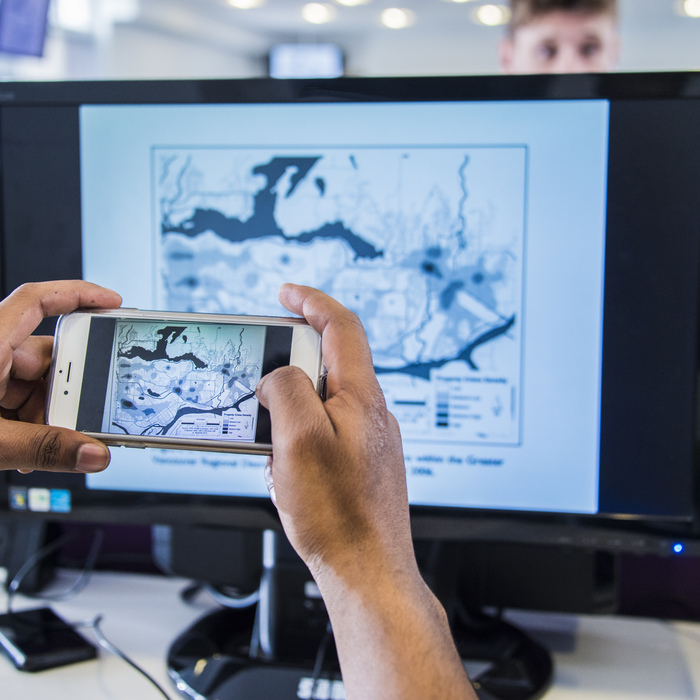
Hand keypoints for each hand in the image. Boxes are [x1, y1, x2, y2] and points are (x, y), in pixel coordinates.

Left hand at [0, 281, 121, 472]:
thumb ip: (42, 449)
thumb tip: (94, 453)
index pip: (37, 300)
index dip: (78, 294)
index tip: (113, 303)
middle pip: (45, 356)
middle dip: (64, 391)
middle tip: (76, 417)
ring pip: (32, 385)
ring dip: (44, 416)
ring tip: (41, 445)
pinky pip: (16, 402)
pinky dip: (27, 424)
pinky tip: (26, 449)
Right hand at [256, 284, 474, 699]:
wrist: (367, 571)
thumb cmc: (338, 514)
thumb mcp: (298, 440)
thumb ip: (286, 391)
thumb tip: (279, 376)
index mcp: (362, 397)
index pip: (341, 327)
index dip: (312, 301)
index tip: (286, 292)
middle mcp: (372, 413)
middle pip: (330, 363)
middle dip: (290, 363)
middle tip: (260, 378)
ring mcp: (369, 440)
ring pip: (324, 402)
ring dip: (290, 407)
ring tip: (268, 438)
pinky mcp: (362, 465)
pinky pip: (325, 434)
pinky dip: (298, 437)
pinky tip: (283, 468)